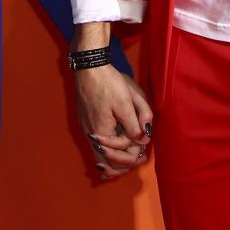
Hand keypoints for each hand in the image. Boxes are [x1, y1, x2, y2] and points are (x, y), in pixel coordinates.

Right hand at [70, 23, 152, 179]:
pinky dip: (107, 149)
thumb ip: (135, 125)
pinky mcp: (86, 120)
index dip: (132, 156)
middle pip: (105, 162)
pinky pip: (96, 143)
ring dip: (115, 158)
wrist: (88, 66)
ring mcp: (86, 127)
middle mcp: (91, 134)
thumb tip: (143, 141)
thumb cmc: (107, 83)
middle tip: (139, 159)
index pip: (117, 159)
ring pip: (99, 154)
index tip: (143, 151)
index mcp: (102, 132)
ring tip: (130, 158)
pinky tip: (114, 150)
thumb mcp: (126, 103)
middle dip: (123, 163)